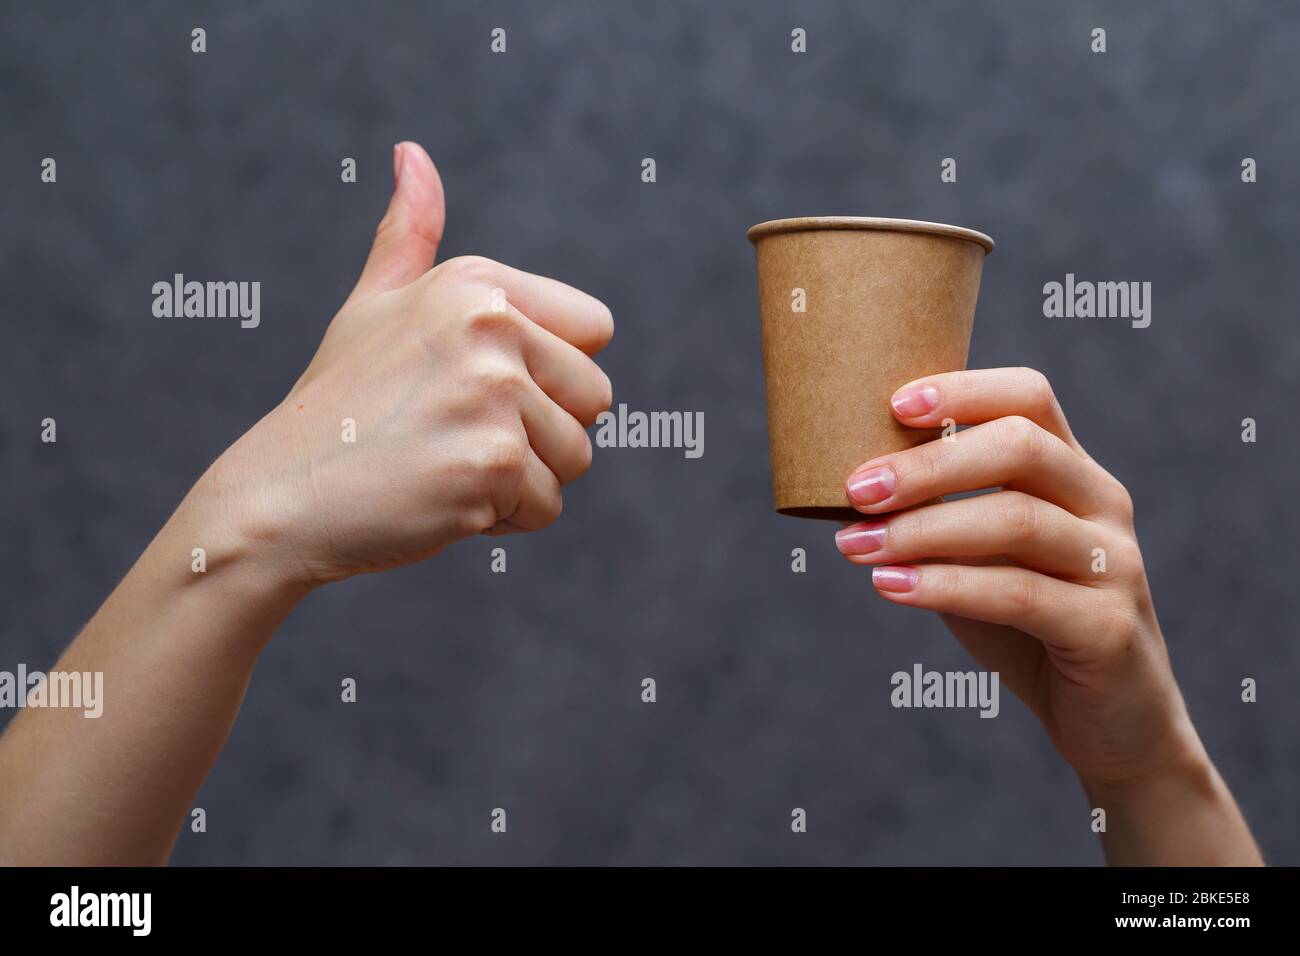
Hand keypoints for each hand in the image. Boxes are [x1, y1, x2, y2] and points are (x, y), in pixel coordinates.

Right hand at [204, 142, 613, 588]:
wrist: (280, 496)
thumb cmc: (337, 404)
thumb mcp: (373, 306)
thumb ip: (408, 236)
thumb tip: (412, 152)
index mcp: (476, 283)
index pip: (595, 330)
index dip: (550, 373)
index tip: (478, 386)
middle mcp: (491, 325)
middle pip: (596, 398)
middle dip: (543, 431)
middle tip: (458, 434)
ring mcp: (493, 394)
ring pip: (576, 457)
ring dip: (522, 480)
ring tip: (445, 465)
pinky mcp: (491, 462)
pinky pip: (547, 506)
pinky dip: (500, 520)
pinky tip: (438, 500)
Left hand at [836, 367, 1201, 788]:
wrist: (1112, 721)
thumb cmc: (1030, 626)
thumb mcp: (983, 559)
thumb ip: (940, 516)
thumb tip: (849, 487)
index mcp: (1073, 472)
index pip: (1029, 397)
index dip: (963, 390)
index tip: (892, 403)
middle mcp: (1102, 504)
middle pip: (1020, 446)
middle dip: (928, 464)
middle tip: (856, 488)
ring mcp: (1114, 563)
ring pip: (1015, 519)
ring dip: (922, 529)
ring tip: (855, 544)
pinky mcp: (1108, 627)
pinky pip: (1019, 594)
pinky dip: (946, 586)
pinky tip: (891, 587)